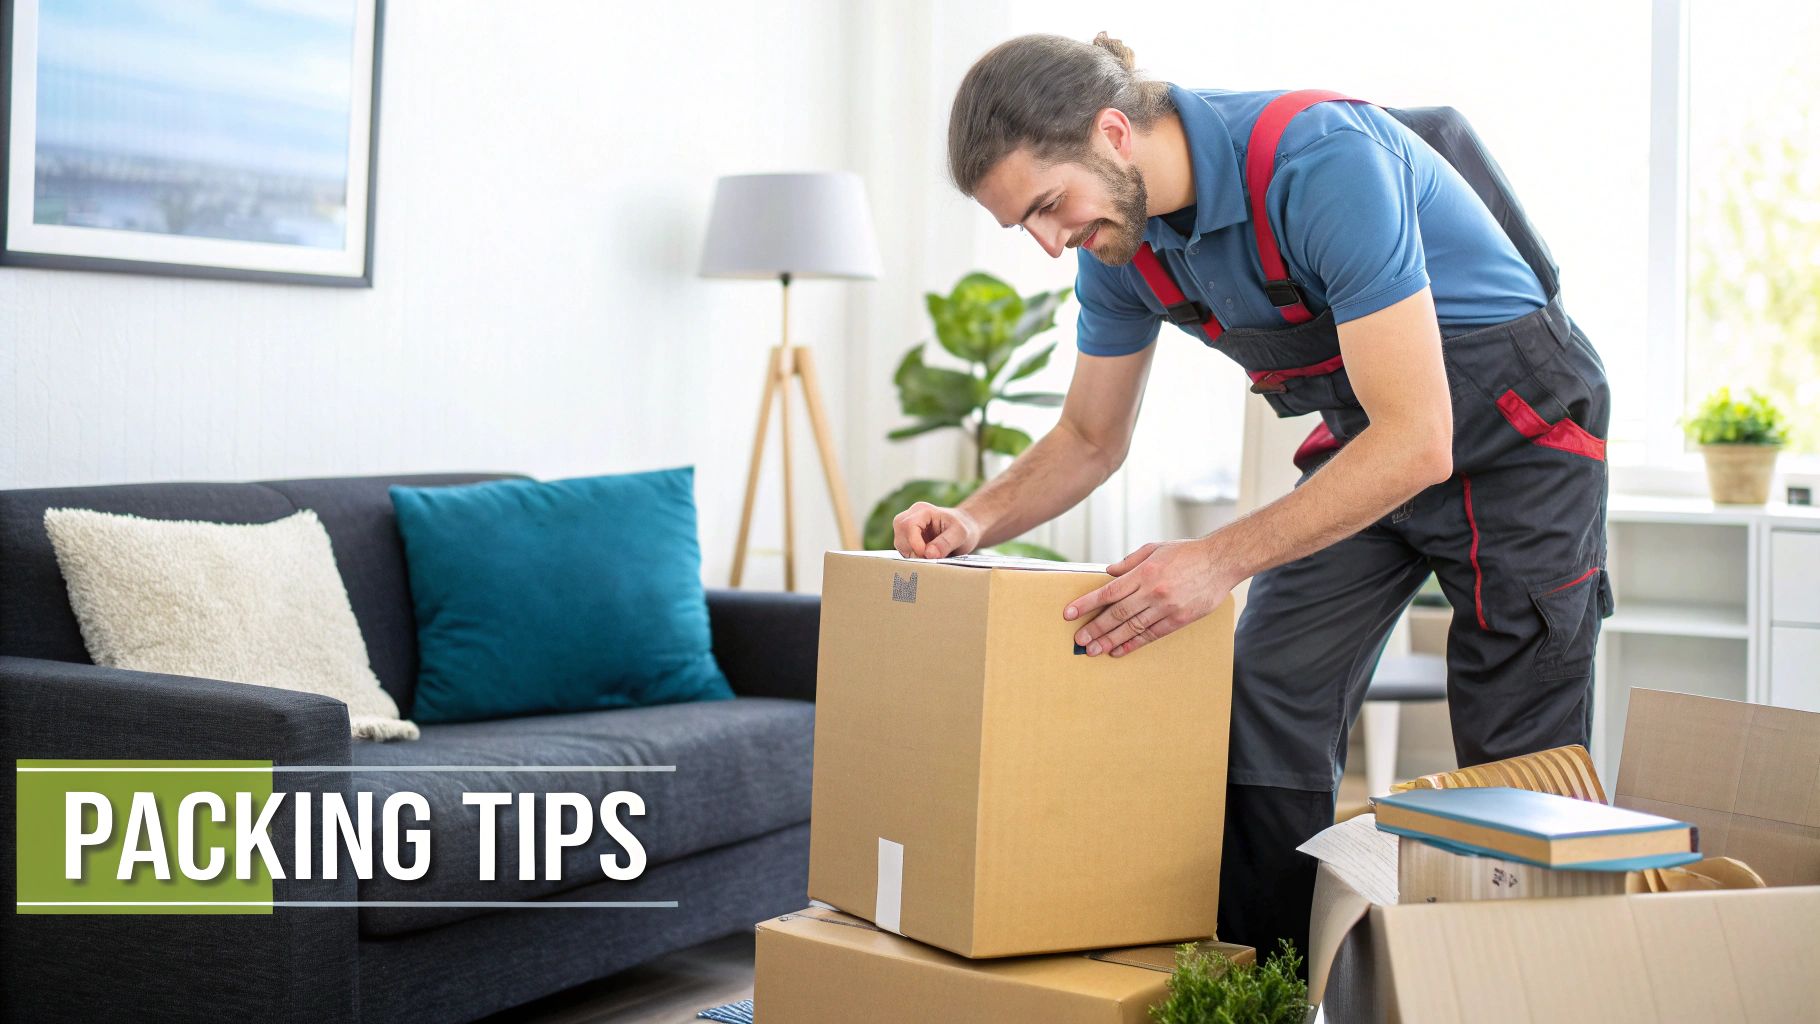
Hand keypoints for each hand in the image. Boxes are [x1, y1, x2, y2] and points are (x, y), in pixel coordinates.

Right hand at [892, 502, 981, 558]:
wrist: (965, 528)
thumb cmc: (964, 527)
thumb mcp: (961, 534)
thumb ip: (946, 542)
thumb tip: (929, 554)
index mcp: (922, 510)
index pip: (908, 526)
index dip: (915, 543)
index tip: (927, 555)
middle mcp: (910, 516)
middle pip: (900, 536)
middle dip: (913, 551)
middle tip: (931, 558)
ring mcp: (906, 528)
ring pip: (900, 545)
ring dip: (913, 555)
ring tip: (932, 557)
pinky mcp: (906, 539)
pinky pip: (903, 551)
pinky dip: (913, 557)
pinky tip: (927, 557)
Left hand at [1065, 539, 1235, 656]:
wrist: (1221, 561)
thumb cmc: (1187, 553)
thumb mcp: (1155, 548)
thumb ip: (1130, 561)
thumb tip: (1108, 573)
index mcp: (1144, 572)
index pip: (1108, 592)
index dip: (1087, 604)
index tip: (1069, 614)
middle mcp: (1153, 591)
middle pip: (1117, 614)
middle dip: (1095, 628)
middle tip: (1079, 641)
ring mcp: (1166, 607)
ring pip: (1133, 628)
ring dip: (1111, 640)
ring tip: (1094, 650)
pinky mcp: (1179, 619)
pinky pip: (1152, 635)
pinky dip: (1134, 644)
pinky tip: (1119, 650)